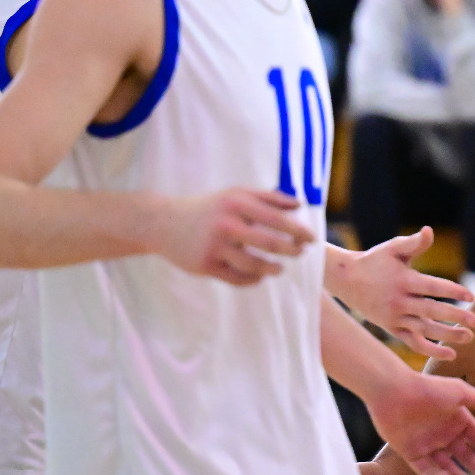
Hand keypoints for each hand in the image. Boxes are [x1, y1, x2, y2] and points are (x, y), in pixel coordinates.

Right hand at [148, 187, 313, 284]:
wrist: (163, 223)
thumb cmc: (209, 208)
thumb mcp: (235, 195)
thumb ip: (268, 198)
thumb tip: (299, 205)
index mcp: (237, 204)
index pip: (278, 220)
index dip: (299, 231)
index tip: (312, 239)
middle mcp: (226, 224)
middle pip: (270, 244)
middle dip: (291, 251)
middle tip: (300, 253)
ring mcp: (215, 247)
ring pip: (255, 266)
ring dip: (273, 269)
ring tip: (279, 268)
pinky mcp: (205, 266)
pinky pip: (237, 278)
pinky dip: (252, 280)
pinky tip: (258, 277)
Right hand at [338, 227, 474, 360]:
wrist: (346, 280)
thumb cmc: (375, 260)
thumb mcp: (393, 248)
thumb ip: (414, 243)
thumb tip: (429, 231)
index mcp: (403, 281)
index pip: (432, 287)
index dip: (452, 291)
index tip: (471, 296)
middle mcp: (399, 301)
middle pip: (430, 311)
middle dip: (454, 316)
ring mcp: (395, 318)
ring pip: (424, 330)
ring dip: (447, 336)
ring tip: (469, 337)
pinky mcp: (392, 329)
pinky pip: (413, 343)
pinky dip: (431, 350)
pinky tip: (451, 354)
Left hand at [366, 369, 474, 474]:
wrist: (394, 391)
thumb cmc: (429, 388)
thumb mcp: (461, 392)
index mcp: (457, 419)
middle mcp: (444, 433)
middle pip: (464, 453)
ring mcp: (427, 443)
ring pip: (445, 464)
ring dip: (456, 473)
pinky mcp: (409, 452)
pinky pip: (424, 469)